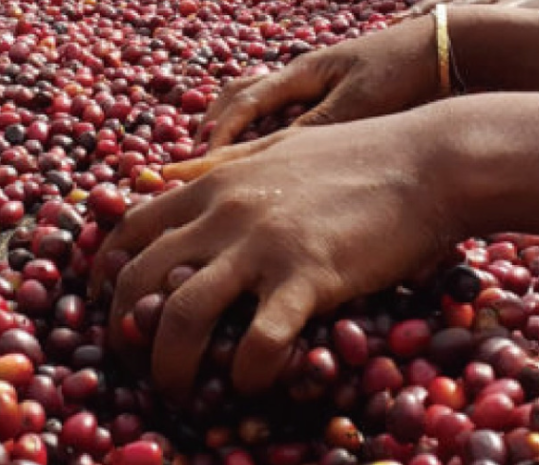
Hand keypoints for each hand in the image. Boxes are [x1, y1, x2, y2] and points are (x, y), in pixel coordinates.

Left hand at [94, 112, 454, 399]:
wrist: (430, 161)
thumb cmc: (361, 154)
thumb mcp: (280, 147)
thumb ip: (223, 164)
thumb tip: (171, 175)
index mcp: (220, 180)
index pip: (133, 229)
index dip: (108, 274)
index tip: (110, 308)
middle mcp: (229, 210)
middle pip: (139, 279)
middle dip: (123, 332)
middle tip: (139, 363)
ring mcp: (266, 244)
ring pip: (181, 318)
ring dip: (170, 368)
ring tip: (183, 392)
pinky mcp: (308, 277)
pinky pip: (257, 344)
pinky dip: (247, 375)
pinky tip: (258, 382)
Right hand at [201, 15, 439, 149]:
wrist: (441, 47)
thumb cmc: (401, 72)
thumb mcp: (359, 103)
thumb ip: (316, 126)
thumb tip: (269, 154)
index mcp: (302, 71)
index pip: (245, 101)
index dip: (220, 133)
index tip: (201, 164)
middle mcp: (303, 72)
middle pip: (242, 91)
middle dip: (215, 121)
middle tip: (197, 153)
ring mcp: (318, 79)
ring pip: (262, 96)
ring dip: (237, 119)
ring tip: (222, 149)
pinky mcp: (336, 90)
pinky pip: (286, 104)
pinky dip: (266, 122)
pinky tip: (271, 145)